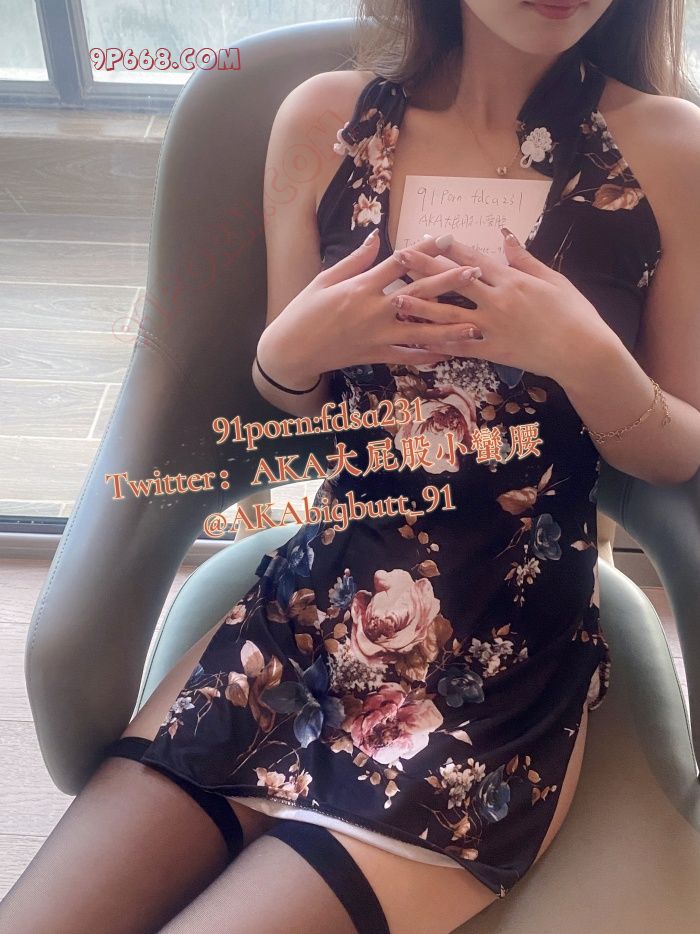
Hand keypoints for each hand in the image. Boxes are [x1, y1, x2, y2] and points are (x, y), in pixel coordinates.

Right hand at [260, 230, 484, 378]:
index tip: (444, 239)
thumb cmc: (304, 311)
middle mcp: (374, 310)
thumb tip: (377, 237)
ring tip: (475, 324)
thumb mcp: (326, 279)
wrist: (292, 350)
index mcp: (361, 287)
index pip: (399, 263)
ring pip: (421, 331)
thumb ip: (356, 260)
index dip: (423, 250)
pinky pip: (408, 356)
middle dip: (449, 282)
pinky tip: (449, 354)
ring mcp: (377, 335)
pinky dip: (429, 356)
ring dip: (450, 327)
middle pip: (419, 293)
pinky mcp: (376, 355)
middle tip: (474, 273)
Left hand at [387, 230, 614, 384]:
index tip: (428, 237)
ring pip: (450, 315)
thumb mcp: (552, 278)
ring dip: (422, 306)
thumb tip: (504, 235)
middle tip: (400, 258)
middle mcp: (497, 301)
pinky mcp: (493, 351)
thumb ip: (524, 258)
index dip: (449, 248)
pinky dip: (439, 344)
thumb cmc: (573, 312)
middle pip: (454, 281)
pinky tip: (419, 340)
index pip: (473, 259)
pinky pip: (461, 347)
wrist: (582, 351)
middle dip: (425, 268)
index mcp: (511, 280)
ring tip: (398, 298)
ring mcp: (493, 327)